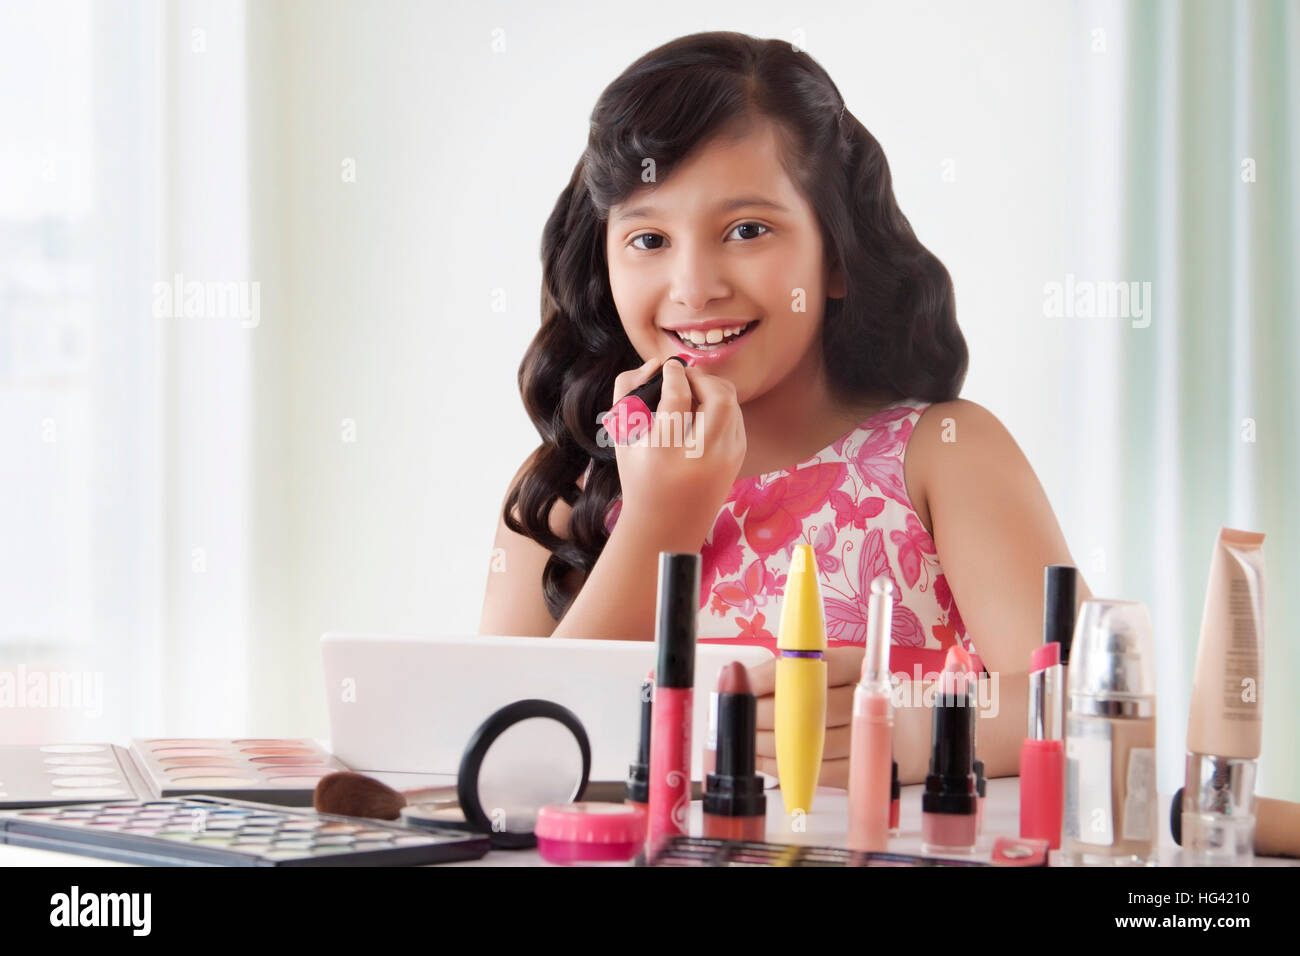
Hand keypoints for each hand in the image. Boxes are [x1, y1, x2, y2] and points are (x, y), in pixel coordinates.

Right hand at [608, 356, 745, 547]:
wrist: (666, 527)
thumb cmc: (638, 477)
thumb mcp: (623, 438)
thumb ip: (629, 392)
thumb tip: (659, 364)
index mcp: (664, 451)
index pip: (677, 397)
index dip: (674, 373)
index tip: (669, 366)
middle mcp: (699, 456)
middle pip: (718, 397)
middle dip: (702, 377)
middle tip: (687, 375)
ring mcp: (724, 460)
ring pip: (732, 404)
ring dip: (713, 388)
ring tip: (694, 389)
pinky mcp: (737, 460)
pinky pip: (737, 417)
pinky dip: (722, 405)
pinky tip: (705, 410)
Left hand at [748, 645, 864, 790]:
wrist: (901, 732)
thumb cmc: (849, 697)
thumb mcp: (829, 671)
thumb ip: (788, 672)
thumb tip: (734, 677)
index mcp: (854, 663)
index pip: (808, 666)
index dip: (768, 676)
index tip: (739, 683)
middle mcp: (863, 697)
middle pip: (806, 706)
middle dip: (761, 714)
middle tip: (737, 716)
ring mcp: (865, 736)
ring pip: (808, 742)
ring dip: (766, 743)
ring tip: (744, 739)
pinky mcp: (860, 768)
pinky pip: (815, 772)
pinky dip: (782, 767)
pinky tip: (762, 758)